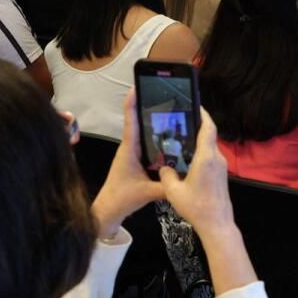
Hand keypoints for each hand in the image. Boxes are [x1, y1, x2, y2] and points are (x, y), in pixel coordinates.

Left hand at [90, 91, 164, 238]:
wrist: (109, 211)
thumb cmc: (122, 198)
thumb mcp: (146, 193)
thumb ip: (167, 186)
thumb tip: (188, 178)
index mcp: (129, 149)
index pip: (131, 121)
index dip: (133, 102)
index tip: (137, 86)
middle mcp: (131, 147)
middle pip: (140, 122)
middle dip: (150, 107)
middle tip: (167, 96)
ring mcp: (134, 154)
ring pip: (146, 134)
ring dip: (156, 123)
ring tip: (174, 113)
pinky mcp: (138, 161)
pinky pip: (149, 145)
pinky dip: (158, 139)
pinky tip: (173, 139)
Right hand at [158, 106, 235, 241]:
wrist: (217, 224)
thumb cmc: (197, 207)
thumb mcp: (174, 191)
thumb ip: (166, 175)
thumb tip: (164, 167)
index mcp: (206, 157)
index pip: (208, 128)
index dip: (202, 114)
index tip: (194, 104)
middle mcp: (216, 158)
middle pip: (209, 135)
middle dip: (197, 125)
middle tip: (180, 120)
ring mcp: (221, 166)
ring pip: (209, 147)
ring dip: (198, 140)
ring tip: (180, 138)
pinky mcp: (221, 175)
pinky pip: (210, 157)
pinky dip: (200, 152)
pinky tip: (187, 158)